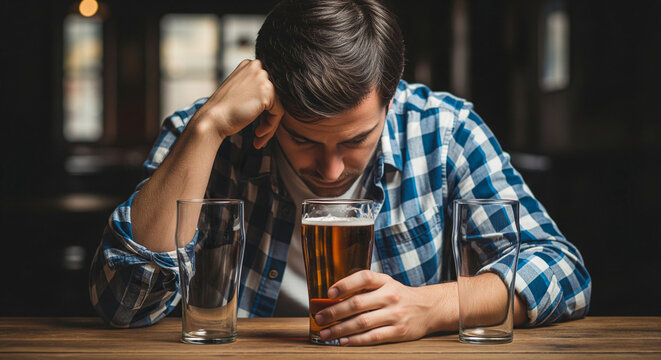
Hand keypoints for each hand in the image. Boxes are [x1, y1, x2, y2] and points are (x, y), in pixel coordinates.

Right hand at [190, 59, 283, 147]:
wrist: (212, 119)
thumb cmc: (222, 110)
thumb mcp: (238, 92)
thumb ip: (253, 90)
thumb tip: (268, 101)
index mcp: (248, 65)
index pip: (264, 89)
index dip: (262, 109)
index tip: (255, 123)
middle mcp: (257, 67)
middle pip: (272, 97)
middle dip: (266, 118)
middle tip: (258, 133)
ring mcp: (262, 78)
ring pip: (276, 106)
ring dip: (269, 125)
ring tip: (257, 137)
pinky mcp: (267, 92)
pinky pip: (278, 113)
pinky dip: (271, 126)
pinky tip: (258, 135)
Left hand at [314, 270, 443, 345]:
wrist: (429, 308)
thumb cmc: (399, 296)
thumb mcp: (385, 284)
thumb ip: (364, 288)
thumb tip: (333, 297)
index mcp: (385, 281)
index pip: (364, 277)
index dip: (345, 284)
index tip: (329, 293)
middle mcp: (390, 296)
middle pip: (357, 303)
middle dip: (334, 312)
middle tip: (319, 318)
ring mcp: (395, 315)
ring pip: (362, 322)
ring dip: (340, 329)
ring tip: (326, 333)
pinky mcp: (398, 332)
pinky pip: (373, 337)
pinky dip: (356, 340)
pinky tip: (343, 341)